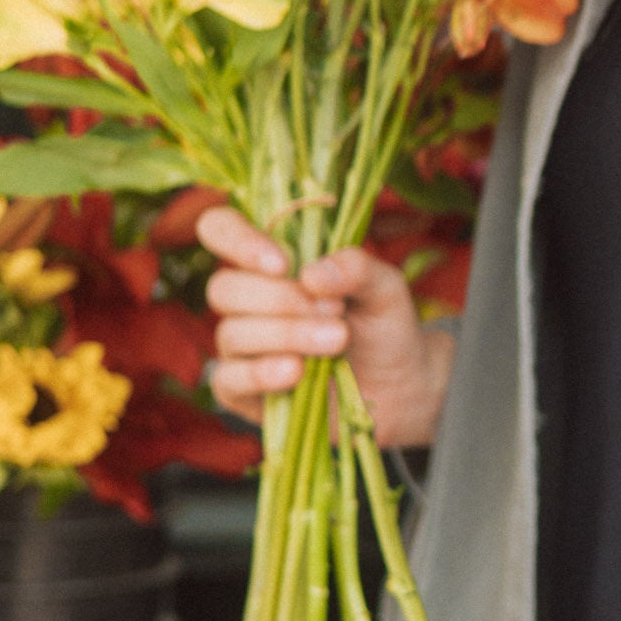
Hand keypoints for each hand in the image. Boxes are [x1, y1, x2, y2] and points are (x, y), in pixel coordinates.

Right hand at [199, 205, 454, 448]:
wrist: (401, 386)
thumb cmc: (384, 326)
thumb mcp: (385, 288)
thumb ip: (356, 268)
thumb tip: (312, 275)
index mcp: (271, 261)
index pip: (219, 229)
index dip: (238, 240)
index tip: (282, 264)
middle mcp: (246, 300)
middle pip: (224, 287)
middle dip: (281, 299)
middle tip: (335, 311)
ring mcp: (241, 346)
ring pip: (231, 333)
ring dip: (286, 335)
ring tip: (337, 341)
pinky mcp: (242, 391)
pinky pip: (228, 380)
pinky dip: (260, 374)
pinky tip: (295, 373)